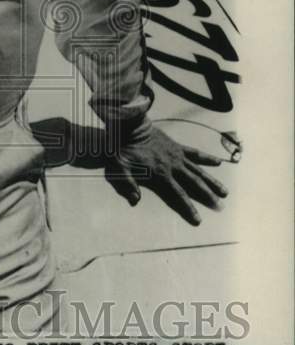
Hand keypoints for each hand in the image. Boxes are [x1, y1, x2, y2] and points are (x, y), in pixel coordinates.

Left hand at [106, 125, 226, 225]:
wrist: (129, 125)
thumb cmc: (122, 147)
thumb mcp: (120, 167)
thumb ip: (128, 184)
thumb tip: (135, 201)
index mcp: (160, 174)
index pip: (178, 195)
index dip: (188, 208)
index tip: (198, 219)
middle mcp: (173, 166)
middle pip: (194, 184)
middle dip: (207, 196)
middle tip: (220, 207)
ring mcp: (177, 155)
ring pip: (198, 171)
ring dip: (212, 181)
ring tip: (225, 192)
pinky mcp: (177, 146)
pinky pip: (194, 153)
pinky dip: (206, 158)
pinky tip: (217, 162)